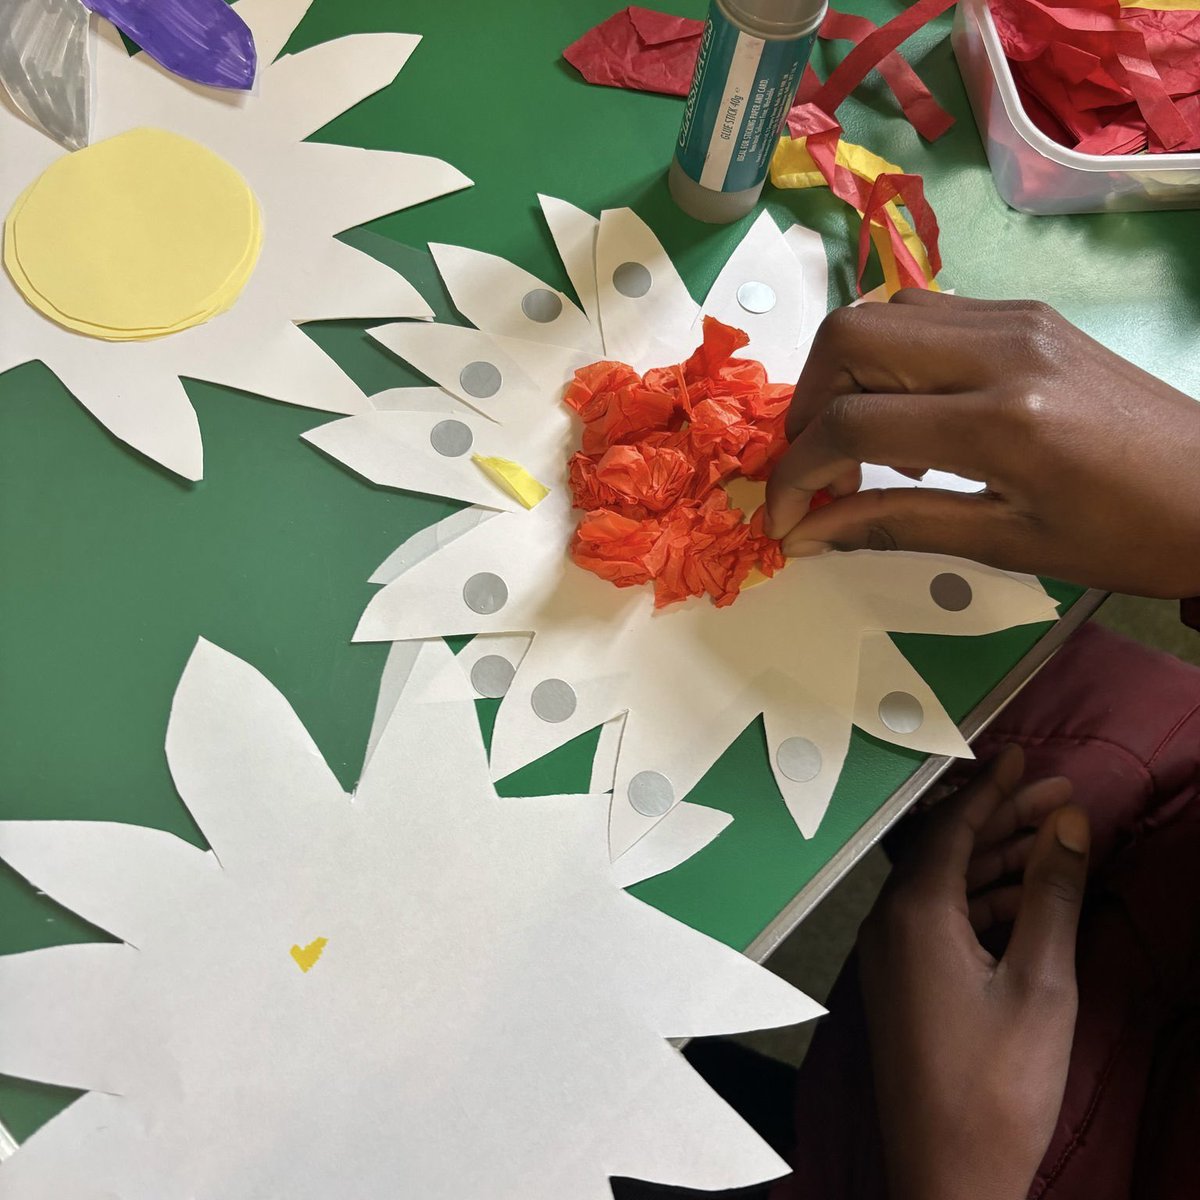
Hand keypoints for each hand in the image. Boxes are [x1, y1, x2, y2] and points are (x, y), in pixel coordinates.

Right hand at [764, 291, 1199, 596]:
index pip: (853, 424)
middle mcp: (1001, 348)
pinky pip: (924, 314)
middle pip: (849, 337)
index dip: (797, 472)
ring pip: (880, 313)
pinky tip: (909, 417)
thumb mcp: (1007, 544)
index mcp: (1002, 421)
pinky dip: (887, 360)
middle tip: (814, 469)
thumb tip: (808, 533)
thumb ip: (895, 525)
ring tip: (859, 448)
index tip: (783, 516)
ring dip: (842, 376)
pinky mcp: (1026, 313)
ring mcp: (1015, 318)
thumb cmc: (1128, 536)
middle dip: (806, 406)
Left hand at [858, 746, 1088, 1199]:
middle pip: (949, 849)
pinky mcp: (903, 981)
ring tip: (1054, 834)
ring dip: (998, 859)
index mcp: (914, 913)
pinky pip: (942, 919)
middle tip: (1057, 792)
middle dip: (1003, 817)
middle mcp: (890, 923)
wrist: (948, 1174)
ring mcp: (893, 954)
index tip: (1024, 757)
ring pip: (948, 884)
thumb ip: (1051, 894)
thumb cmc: (997, 1085)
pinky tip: (1027, 894)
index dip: (993, 789)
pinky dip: (984, 901)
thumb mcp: (1042, 983)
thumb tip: (1066, 823)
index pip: (954, 828)